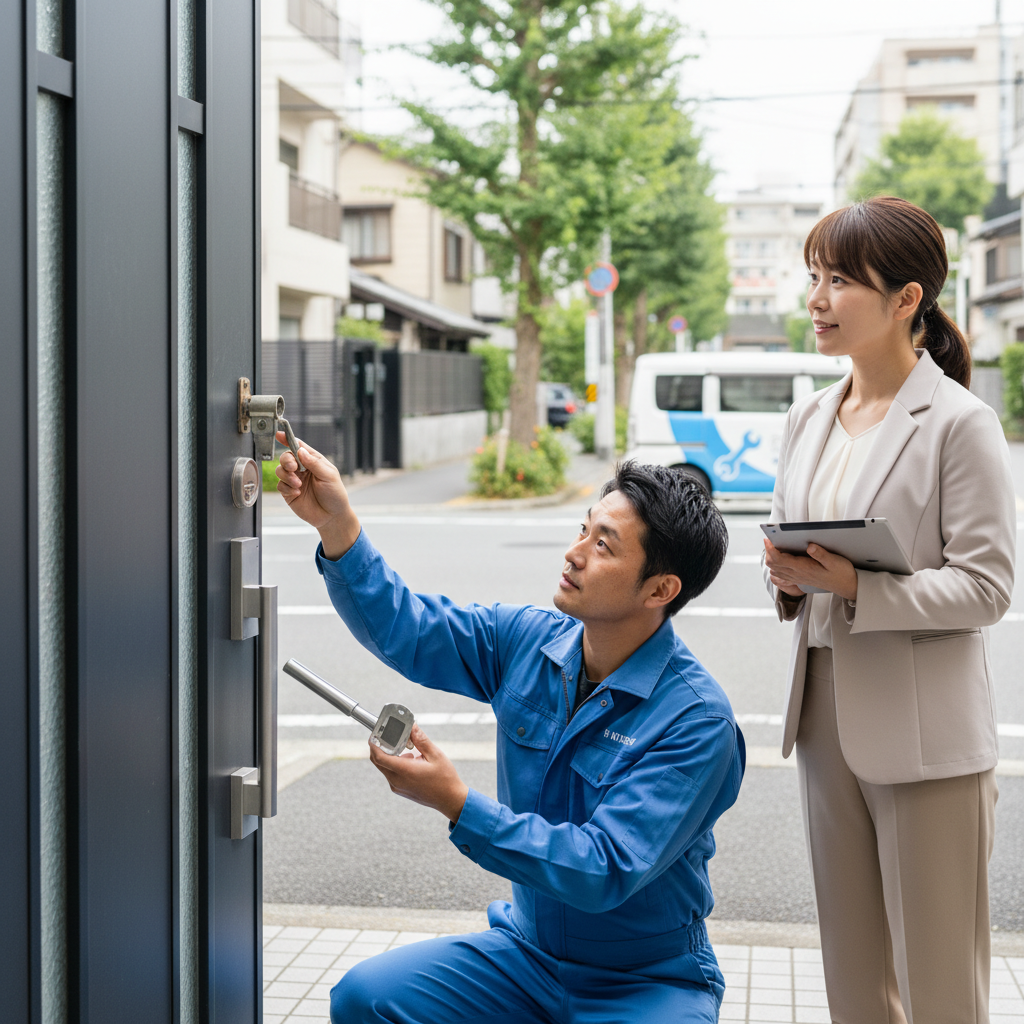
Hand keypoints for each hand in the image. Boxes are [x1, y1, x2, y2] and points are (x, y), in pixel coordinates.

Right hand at [275, 432, 359, 558]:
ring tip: (298, 485)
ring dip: (287, 476)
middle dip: (287, 460)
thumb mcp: (329, 476)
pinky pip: (280, 485)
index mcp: (313, 461)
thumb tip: (300, 451)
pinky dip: (287, 488)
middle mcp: (302, 469)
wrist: (332, 516)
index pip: (298, 446)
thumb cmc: (335, 494)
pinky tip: (297, 493)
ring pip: (280, 470)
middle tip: (293, 467)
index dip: (288, 439)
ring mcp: (295, 480)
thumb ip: (314, 463)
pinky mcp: (289, 493)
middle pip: (286, 457)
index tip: (279, 434)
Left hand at [368, 725, 469, 825]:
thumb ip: (421, 740)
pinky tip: (410, 759)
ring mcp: (397, 787)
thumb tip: (412, 727)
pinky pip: (390, 774)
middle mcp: (397, 781)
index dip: (373, 745)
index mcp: (405, 771)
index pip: (380, 757)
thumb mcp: (435, 755)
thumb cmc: (445, 778)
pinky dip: (394, 763)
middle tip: (387, 735)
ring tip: (406, 748)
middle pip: (378, 762)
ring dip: (388, 755)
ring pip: (384, 767)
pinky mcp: (400, 790)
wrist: (449, 799)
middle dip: (379, 747)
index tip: (374, 734)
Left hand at [764, 538, 857, 601]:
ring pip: (775, 570)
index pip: (779, 559)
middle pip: (772, 564)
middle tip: (770, 539)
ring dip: (771, 558)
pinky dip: (776, 566)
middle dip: (768, 551)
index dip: (770, 548)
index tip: (768, 538)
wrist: (846, 586)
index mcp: (803, 568)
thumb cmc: (841, 572)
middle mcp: (797, 574)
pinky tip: (780, 558)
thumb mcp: (834, 561)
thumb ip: (821, 554)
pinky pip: (781, 575)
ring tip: (774, 546)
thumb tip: (809, 545)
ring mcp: (797, 578)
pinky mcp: (799, 579)